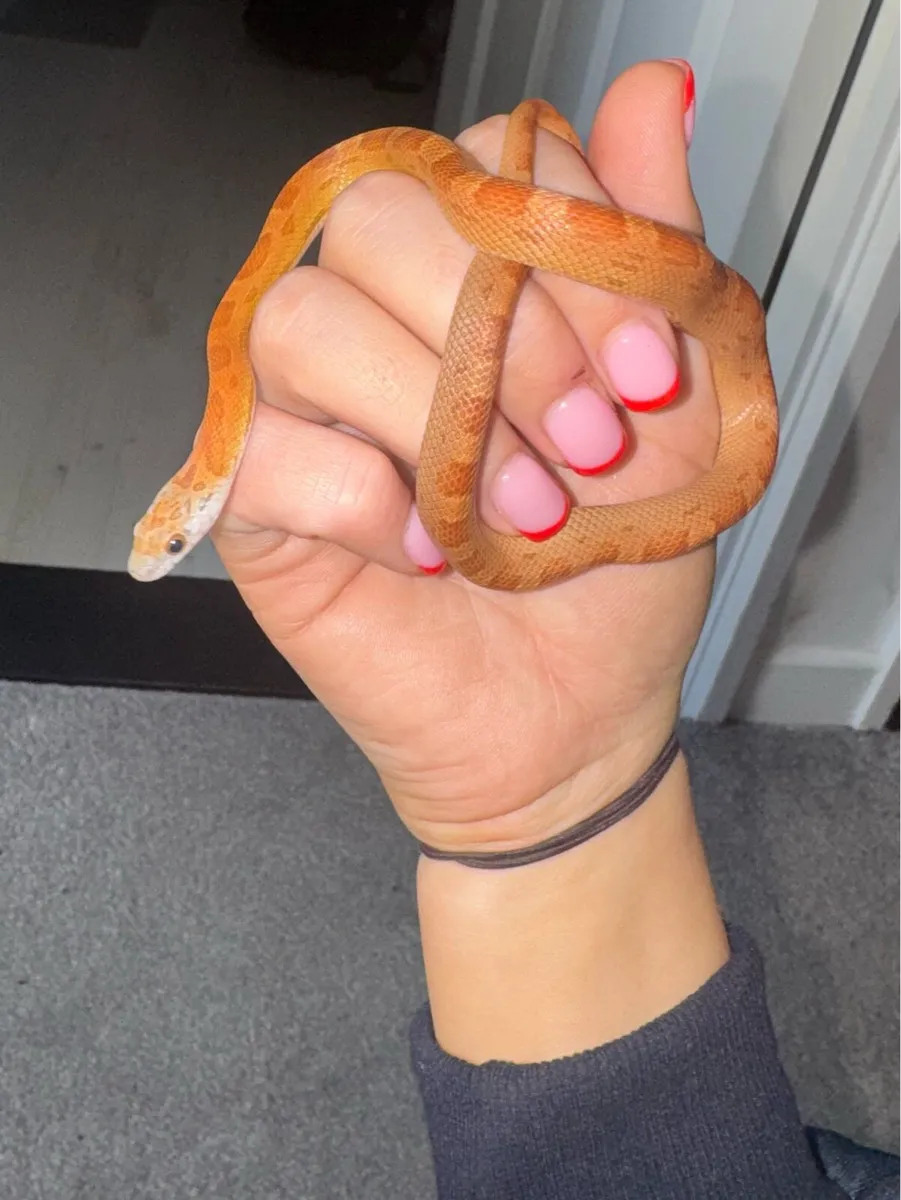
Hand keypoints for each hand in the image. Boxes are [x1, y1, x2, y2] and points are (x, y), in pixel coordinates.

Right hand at [212, 59, 716, 853]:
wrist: (570, 711)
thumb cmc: (609, 567)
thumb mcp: (670, 402)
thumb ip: (652, 245)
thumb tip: (651, 90)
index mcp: (469, 275)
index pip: (479, 169)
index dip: (570, 252)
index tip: (648, 375)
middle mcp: (373, 317)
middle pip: (380, 222)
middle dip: (510, 342)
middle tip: (586, 453)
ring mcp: (303, 405)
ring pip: (310, 321)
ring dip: (438, 419)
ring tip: (519, 513)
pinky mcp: (259, 497)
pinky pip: (268, 445)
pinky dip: (365, 498)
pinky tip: (429, 549)